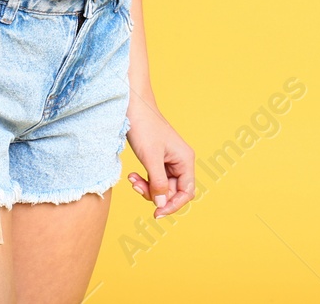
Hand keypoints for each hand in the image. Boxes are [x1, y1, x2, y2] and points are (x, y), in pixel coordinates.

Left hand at [124, 99, 193, 217]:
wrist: (133, 106)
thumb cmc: (144, 127)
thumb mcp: (150, 158)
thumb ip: (158, 183)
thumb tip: (161, 204)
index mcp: (185, 160)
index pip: (187, 192)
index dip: (174, 205)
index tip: (157, 213)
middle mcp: (180, 161)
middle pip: (173, 191)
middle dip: (154, 194)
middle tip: (136, 188)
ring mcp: (169, 160)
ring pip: (161, 186)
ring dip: (146, 188)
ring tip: (132, 180)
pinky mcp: (158, 159)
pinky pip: (154, 178)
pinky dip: (143, 180)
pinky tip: (132, 175)